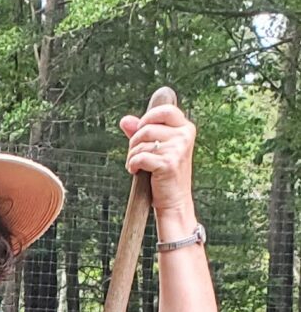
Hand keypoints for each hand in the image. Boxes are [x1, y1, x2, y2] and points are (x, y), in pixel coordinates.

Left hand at [120, 95, 196, 222]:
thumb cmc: (165, 175)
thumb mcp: (156, 149)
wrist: (174, 202)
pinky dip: (132, 165)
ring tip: (136, 166)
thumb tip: (125, 120)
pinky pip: (140, 157)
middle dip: (134, 142)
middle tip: (135, 154)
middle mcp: (184, 136)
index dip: (148, 117)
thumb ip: (141, 132)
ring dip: (132, 156)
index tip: (141, 130)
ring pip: (142, 143)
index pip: (165, 110)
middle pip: (147, 127)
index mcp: (186, 128)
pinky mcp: (168, 163)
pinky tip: (135, 171)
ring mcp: (178, 149)